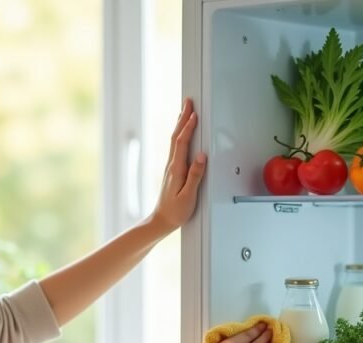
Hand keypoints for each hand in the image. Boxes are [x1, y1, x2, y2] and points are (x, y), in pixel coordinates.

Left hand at [149, 98, 206, 233]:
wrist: (161, 221)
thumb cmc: (175, 212)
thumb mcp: (188, 196)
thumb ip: (195, 176)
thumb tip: (201, 156)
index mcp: (176, 169)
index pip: (182, 143)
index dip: (188, 127)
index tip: (194, 114)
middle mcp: (172, 165)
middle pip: (176, 136)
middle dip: (183, 118)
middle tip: (188, 102)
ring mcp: (171, 167)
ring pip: (175, 140)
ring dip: (180, 124)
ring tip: (185, 111)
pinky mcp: (172, 171)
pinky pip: (176, 147)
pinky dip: (180, 135)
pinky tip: (182, 133)